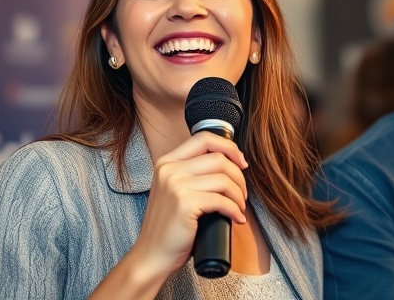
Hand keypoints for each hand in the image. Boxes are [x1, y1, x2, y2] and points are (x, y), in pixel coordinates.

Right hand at [129, 131, 248, 279]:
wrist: (151, 255)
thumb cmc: (170, 226)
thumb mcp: (175, 190)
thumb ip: (193, 173)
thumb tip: (231, 164)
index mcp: (167, 161)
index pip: (204, 138)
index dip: (229, 147)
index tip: (242, 163)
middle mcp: (169, 169)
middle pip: (219, 158)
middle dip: (239, 176)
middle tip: (242, 194)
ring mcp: (175, 185)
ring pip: (224, 179)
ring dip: (239, 195)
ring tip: (239, 207)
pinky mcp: (184, 203)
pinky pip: (222, 200)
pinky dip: (235, 210)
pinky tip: (236, 218)